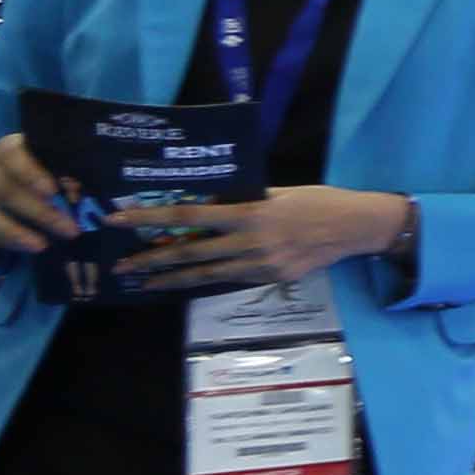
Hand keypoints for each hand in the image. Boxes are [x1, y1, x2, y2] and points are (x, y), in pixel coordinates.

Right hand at [0, 131, 69, 255]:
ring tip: (41, 245)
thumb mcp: (55, 171)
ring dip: (14, 232)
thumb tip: (76, 195)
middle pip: (3, 189)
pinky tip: (23, 246)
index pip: (12, 153)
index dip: (30, 173)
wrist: (0, 182)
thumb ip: (67, 180)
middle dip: (38, 212)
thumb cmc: (37, 173)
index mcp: (7, 147)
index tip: (52, 192)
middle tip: (68, 230)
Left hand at [115, 186, 413, 297]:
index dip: (151, 218)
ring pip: (206, 274)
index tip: (119, 220)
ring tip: (145, 282)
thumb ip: (244, 201)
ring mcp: (261, 264)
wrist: (355, 228)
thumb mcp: (278, 192)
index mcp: (250, 214)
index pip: (189, 215)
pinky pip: (231, 278)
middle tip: (121, 266)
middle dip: (151, 260)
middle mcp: (250, 242)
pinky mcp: (271, 278)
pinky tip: (188, 281)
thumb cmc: (318, 200)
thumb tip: (210, 206)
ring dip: (172, 278)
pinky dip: (206, 280)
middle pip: (190, 252)